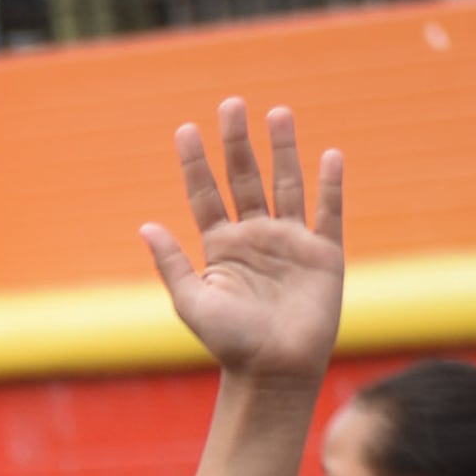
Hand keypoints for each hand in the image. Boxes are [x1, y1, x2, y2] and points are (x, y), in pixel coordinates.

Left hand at [140, 100, 343, 385]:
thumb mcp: (192, 302)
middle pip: (245, 178)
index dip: (195, 164)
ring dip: (282, 149)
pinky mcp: (323, 253)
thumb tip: (145, 225)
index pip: (205, 195)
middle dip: (237, 142)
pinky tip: (328, 156)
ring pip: (286, 184)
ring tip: (276, 112)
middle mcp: (255, 237)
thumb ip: (172, 264)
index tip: (185, 130)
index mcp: (221, 247)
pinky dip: (330, 185)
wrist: (275, 371)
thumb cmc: (230, 343)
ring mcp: (290, 241)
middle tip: (231, 104)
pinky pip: (328, 212)